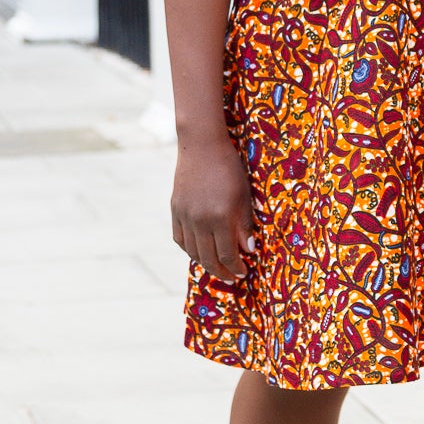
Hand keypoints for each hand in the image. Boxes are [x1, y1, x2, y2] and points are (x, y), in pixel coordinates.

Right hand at [171, 138, 253, 281]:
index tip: (244, 272)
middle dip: (222, 272)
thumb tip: (248, 250)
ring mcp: (184, 216)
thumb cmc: (230, 168)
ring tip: (217, 268)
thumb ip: (244, 224)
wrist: (201, 146)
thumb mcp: (244, 195)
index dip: (236, 267)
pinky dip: (190, 249)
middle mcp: (199, 220)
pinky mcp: (175, 210)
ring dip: (205, 264)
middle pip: (208, 258)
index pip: (227, 254)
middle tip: (232, 278)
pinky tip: (199, 252)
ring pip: (192, 251)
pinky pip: (180, 238)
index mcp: (219, 217)